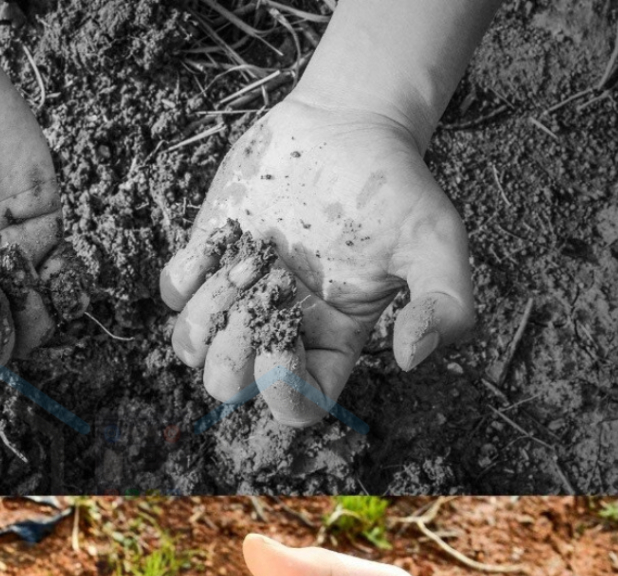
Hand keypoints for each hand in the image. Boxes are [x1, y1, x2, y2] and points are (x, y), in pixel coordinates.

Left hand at [160, 97, 474, 424]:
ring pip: (192, 347)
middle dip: (234, 346)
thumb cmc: (395, 187)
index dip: (281, 391)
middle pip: (228, 386)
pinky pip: (173, 295)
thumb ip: (444, 303)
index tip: (282, 341)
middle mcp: (279, 330)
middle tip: (265, 284)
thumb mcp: (436, 241)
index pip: (296, 407)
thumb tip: (411, 357)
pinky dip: (185, 275)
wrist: (349, 126)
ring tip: (249, 255)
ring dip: (210, 307)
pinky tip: (219, 241)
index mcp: (330, 343)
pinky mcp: (209, 260)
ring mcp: (239, 297)